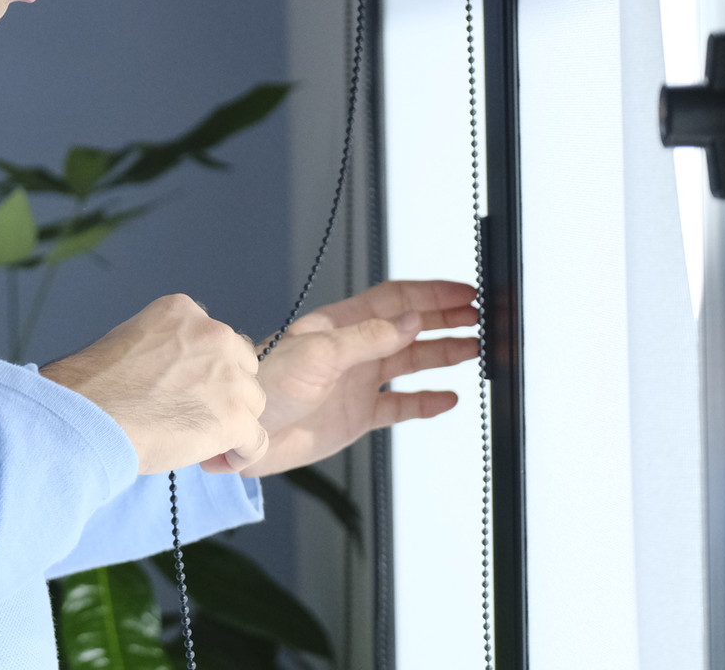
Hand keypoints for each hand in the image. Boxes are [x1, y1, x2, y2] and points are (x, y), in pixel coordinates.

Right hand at [41, 295, 268, 475]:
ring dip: (231, 425)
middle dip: (224, 392)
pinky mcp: (236, 417)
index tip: (181, 392)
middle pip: (242, 368)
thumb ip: (166, 350)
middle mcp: (213, 335)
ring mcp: (229, 377)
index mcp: (184, 311)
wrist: (88, 417)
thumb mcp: (131, 341)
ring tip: (197, 444)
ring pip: (252, 404)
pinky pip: (256, 442)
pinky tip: (212, 462)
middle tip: (192, 416)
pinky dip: (238, 456)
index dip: (204, 371)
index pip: (216, 340)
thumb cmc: (94, 386)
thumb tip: (179, 377)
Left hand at [234, 279, 479, 476]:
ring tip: (476, 349)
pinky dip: (425, 402)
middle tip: (480, 317)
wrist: (243, 433)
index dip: (432, 294)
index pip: (395, 300)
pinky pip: (399, 406)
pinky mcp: (356, 415)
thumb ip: (368, 337)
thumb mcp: (318, 354)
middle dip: (445, 319)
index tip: (466, 292)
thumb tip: (412, 319)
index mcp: (340, 325)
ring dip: (442, 354)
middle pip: (409, 327)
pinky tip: (447, 398)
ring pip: (409, 362)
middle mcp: (353, 350)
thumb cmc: (265, 385)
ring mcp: (356, 382)